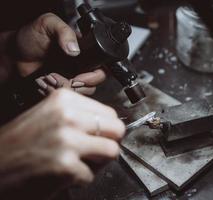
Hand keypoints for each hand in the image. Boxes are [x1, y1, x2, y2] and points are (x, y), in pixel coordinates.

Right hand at [0, 89, 124, 198]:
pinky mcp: (65, 165)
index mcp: (65, 99)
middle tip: (93, 151)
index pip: (110, 113)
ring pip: (111, 151)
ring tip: (79, 163)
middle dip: (108, 143)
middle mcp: (68, 116)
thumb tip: (108, 125)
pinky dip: (79, 179)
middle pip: (117, 129)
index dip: (106, 129)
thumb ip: (80, 115)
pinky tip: (62, 174)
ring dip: (98, 162)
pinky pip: (91, 175)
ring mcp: (68, 140)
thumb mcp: (50, 115)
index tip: (96, 137)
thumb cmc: (20, 143)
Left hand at [15, 13, 105, 94]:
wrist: (13, 56)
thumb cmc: (30, 37)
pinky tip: (52, 85)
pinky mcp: (64, 87)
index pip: (102, 64)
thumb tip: (75, 49)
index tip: (82, 76)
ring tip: (55, 80)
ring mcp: (74, 77)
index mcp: (84, 50)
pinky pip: (72, 96)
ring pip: (85, 92)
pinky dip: (62, 94)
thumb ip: (64, 31)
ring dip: (72, 90)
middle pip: (97, 81)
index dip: (96, 74)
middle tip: (70, 80)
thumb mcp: (48, 24)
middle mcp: (82, 65)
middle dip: (84, 84)